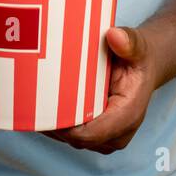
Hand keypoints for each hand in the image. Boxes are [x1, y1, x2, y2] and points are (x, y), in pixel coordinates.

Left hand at [42, 26, 161, 153]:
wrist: (143, 68)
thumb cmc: (138, 59)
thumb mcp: (138, 46)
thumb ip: (129, 41)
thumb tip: (114, 35)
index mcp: (128, 116)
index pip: (90, 134)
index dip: (64, 127)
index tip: (43, 108)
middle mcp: (118, 133)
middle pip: (76, 139)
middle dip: (54, 123)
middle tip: (31, 99)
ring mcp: (107, 138)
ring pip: (71, 139)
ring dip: (53, 124)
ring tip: (34, 100)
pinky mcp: (98, 135)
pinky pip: (72, 136)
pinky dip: (57, 124)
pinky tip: (42, 106)